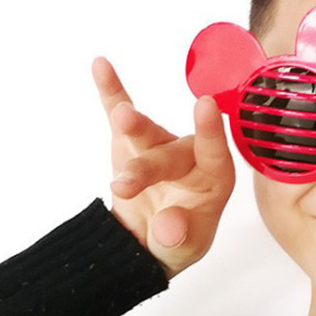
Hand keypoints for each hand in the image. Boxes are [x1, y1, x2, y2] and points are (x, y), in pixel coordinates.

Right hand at [91, 56, 235, 279]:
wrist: (144, 241)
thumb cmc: (177, 239)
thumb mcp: (182, 248)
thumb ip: (178, 238)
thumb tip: (170, 227)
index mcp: (213, 179)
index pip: (215, 156)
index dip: (211, 133)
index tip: (206, 106)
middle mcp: (189, 157)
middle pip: (169, 156)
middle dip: (145, 171)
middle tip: (122, 186)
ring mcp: (158, 145)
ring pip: (145, 133)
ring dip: (132, 125)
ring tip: (121, 117)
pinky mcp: (129, 140)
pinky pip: (119, 112)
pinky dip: (111, 90)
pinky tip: (101, 66)